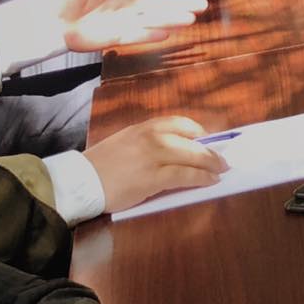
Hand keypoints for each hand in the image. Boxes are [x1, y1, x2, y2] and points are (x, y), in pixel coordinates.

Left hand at [46, 0, 207, 51]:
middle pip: (159, 5)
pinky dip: (150, 35)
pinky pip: (136, 36)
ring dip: (171, 19)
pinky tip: (167, 33)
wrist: (47, 19)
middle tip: (203, 5)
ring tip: (191, 18)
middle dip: (180, 4)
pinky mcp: (114, 38)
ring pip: (152, 20)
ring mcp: (122, 22)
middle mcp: (126, 6)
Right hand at [82, 115, 227, 212]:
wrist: (81, 181)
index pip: (179, 123)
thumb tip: (172, 150)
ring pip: (192, 156)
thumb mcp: (125, 142)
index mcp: (143, 128)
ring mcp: (153, 156)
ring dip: (211, 164)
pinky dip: (201, 178)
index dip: (198, 132)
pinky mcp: (153, 177)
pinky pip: (185, 175)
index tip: (207, 140)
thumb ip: (147, 143)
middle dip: (211, 150)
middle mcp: (151, 138)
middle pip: (191, 140)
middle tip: (222, 158)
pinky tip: (210, 181)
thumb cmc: (101, 165)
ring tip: (221, 170)